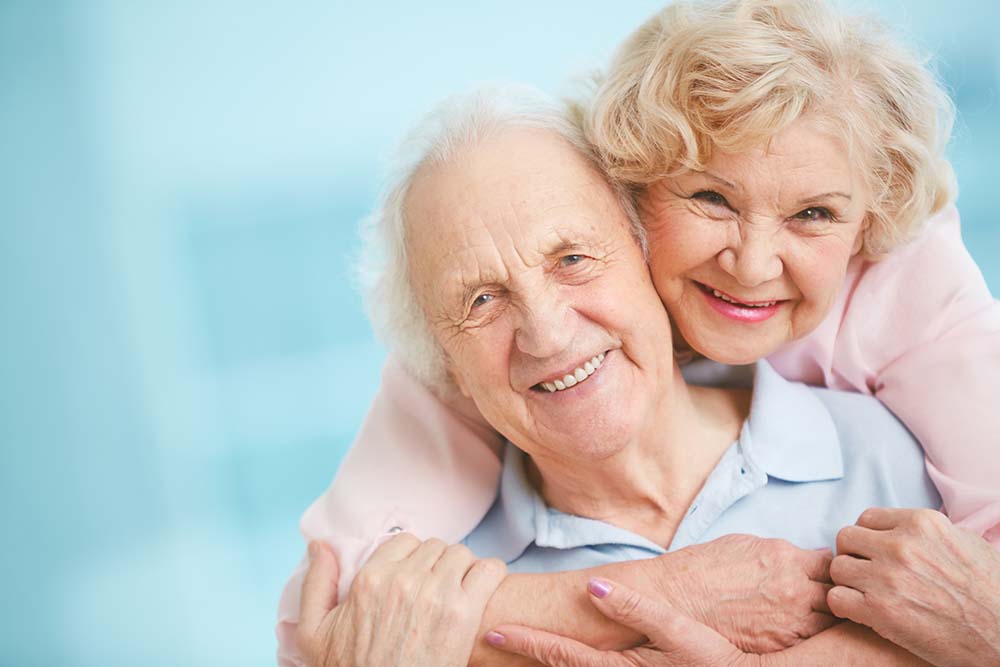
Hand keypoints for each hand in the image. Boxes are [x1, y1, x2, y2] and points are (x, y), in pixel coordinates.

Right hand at [296, 534, 506, 666]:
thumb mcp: (314, 632)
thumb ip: (317, 583)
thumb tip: (320, 545)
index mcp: (371, 579)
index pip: (405, 541)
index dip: (412, 558)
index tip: (415, 578)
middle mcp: (404, 580)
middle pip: (436, 547)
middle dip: (438, 565)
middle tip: (437, 590)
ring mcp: (436, 594)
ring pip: (461, 554)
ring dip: (463, 570)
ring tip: (459, 592)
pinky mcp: (463, 613)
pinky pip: (490, 570)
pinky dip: (490, 576)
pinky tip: (481, 593)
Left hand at [485, 577, 765, 666]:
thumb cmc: (713, 657)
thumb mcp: (678, 631)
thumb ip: (636, 608)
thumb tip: (593, 586)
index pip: (561, 655)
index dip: (527, 642)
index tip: (495, 632)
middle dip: (525, 652)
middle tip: (491, 635)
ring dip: (543, 658)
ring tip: (517, 642)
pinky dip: (568, 660)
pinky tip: (562, 651)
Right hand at [653, 534, 834, 651]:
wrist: (675, 598)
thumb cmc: (704, 567)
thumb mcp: (745, 544)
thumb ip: (783, 552)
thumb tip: (810, 556)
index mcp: (785, 558)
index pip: (831, 563)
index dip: (831, 567)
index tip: (826, 572)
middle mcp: (794, 589)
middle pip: (838, 593)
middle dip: (835, 592)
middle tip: (827, 594)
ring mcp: (790, 621)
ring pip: (831, 622)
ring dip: (827, 617)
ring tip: (815, 614)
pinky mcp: (779, 645)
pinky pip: (810, 641)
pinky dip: (809, 636)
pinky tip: (799, 630)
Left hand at [830, 507, 999, 666]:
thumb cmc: (992, 592)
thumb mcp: (966, 544)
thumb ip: (929, 533)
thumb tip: (907, 529)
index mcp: (922, 524)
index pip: (866, 518)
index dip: (867, 537)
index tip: (874, 553)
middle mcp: (901, 546)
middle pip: (846, 538)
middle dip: (853, 556)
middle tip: (866, 573)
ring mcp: (888, 578)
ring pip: (837, 567)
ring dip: (848, 582)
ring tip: (866, 594)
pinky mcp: (880, 611)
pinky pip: (837, 598)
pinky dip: (845, 607)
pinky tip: (863, 612)